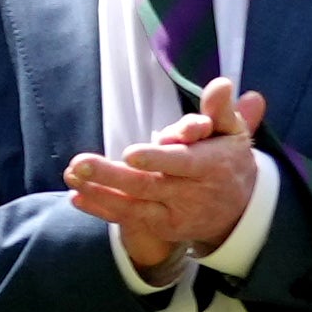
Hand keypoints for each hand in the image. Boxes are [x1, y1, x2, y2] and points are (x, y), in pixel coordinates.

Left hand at [67, 79, 265, 264]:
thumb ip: (220, 110)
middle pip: (148, 185)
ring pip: (134, 205)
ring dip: (99, 192)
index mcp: (210, 166)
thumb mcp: (232, 133)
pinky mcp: (163, 227)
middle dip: (112, 175)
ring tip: (71, 176)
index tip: (129, 154)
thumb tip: (221, 84)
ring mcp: (175, 213)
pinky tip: (77, 198)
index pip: (181, 163)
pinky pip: (129, 218)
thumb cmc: (228, 160)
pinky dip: (102, 210)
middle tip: (80, 163)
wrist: (240, 210)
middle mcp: (191, 193)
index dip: (156, 159)